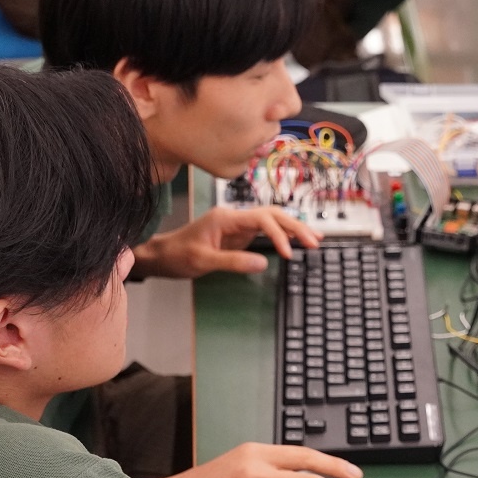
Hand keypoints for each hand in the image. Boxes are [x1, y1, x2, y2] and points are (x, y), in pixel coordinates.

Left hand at [131, 206, 321, 278]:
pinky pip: (266, 231)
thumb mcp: (203, 261)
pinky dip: (283, 235)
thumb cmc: (177, 256)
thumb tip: (263, 262)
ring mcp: (238, 225)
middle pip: (273, 215)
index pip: (261, 219)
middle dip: (295, 226)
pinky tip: (297, 241)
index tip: (288, 253)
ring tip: (315, 239)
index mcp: (226, 218)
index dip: (279, 234)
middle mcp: (235, 217)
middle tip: (314, 242)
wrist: (162, 255)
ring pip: (272, 220)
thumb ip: (233, 261)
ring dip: (294, 228)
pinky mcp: (240, 235)